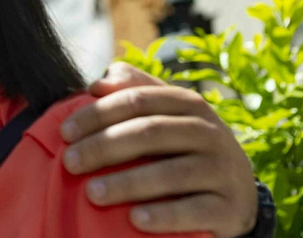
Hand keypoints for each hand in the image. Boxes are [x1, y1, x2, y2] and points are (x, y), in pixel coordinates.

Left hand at [61, 63, 257, 236]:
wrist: (237, 192)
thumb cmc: (184, 147)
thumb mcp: (165, 114)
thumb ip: (133, 90)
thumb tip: (97, 83)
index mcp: (188, 103)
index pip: (135, 100)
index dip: (97, 114)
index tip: (64, 132)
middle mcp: (210, 132)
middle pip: (149, 133)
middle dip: (103, 147)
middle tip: (70, 162)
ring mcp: (224, 170)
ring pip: (171, 174)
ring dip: (127, 183)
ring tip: (92, 193)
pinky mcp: (231, 207)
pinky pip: (195, 211)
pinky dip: (164, 215)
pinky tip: (135, 219)